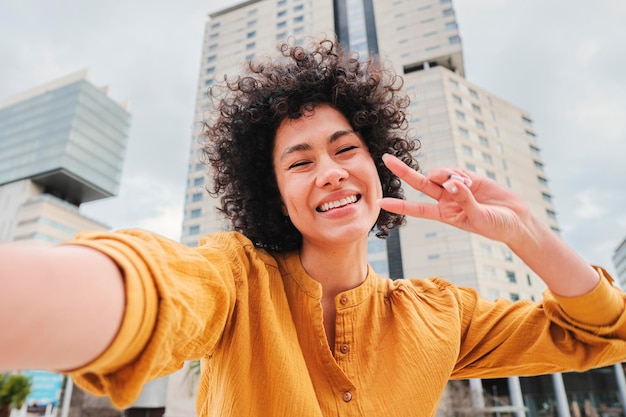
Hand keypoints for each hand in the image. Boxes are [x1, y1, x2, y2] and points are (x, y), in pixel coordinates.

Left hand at [379, 153, 532, 245]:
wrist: (515, 220)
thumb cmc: (496, 226)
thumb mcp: (478, 217)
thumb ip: (464, 200)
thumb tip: (452, 183)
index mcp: (443, 214)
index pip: (416, 209)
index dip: (399, 205)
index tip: (380, 202)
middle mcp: (446, 200)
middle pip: (420, 183)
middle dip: (403, 171)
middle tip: (386, 158)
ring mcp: (456, 187)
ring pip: (439, 174)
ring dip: (445, 174)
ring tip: (462, 184)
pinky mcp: (468, 177)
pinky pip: (454, 170)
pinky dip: (457, 173)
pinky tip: (467, 181)